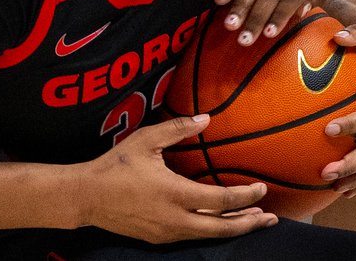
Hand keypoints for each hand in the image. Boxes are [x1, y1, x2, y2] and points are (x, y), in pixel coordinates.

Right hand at [76, 115, 276, 242]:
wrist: (85, 197)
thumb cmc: (116, 165)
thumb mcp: (146, 140)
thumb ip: (178, 128)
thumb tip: (207, 118)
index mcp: (175, 194)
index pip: (221, 200)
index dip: (245, 196)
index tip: (261, 189)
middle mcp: (174, 219)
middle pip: (221, 228)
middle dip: (249, 224)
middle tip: (270, 218)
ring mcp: (166, 232)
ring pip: (207, 235)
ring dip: (232, 228)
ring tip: (252, 220)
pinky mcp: (158, 238)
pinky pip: (192, 236)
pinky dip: (212, 230)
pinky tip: (219, 222)